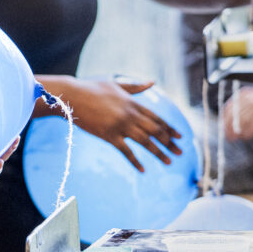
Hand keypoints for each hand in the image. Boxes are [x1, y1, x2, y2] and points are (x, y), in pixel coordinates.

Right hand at [42, 77, 185, 172]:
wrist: (72, 96)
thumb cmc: (92, 88)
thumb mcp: (117, 84)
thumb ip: (136, 86)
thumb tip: (152, 82)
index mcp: (133, 103)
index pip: (157, 118)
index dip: (170, 128)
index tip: (180, 137)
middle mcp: (130, 115)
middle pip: (155, 131)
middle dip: (169, 142)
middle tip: (180, 152)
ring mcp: (120, 126)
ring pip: (145, 142)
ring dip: (159, 153)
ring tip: (169, 162)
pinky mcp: (109, 136)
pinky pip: (126, 151)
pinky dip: (135, 161)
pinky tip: (143, 169)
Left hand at [223, 83, 252, 140]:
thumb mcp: (248, 102)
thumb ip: (237, 110)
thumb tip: (224, 125)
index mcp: (242, 95)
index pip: (228, 109)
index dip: (224, 121)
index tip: (223, 130)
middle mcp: (249, 99)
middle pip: (234, 116)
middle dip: (229, 129)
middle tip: (229, 138)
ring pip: (243, 121)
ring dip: (238, 132)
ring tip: (238, 138)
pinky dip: (248, 133)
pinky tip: (247, 137)